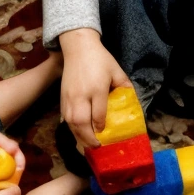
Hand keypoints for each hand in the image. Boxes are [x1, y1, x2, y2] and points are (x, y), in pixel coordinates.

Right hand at [60, 28, 128, 149]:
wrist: (78, 47)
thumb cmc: (100, 59)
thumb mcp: (116, 70)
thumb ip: (124, 85)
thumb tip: (131, 100)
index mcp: (97, 88)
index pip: (98, 114)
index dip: (102, 126)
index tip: (106, 133)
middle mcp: (81, 96)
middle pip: (82, 122)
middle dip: (89, 138)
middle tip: (97, 146)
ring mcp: (69, 98)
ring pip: (71, 123)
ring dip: (79, 137)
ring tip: (88, 145)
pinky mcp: (62, 98)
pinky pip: (65, 119)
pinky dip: (72, 129)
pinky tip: (78, 134)